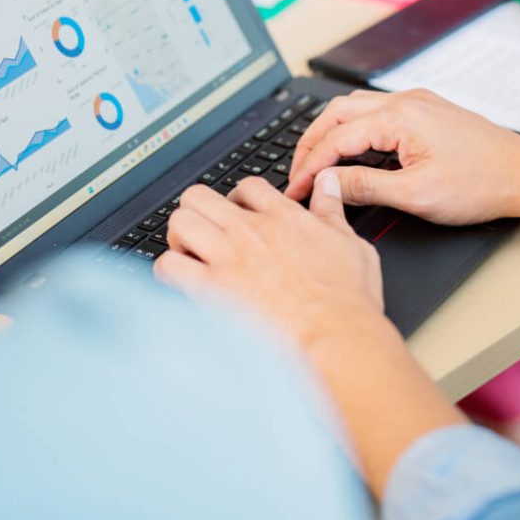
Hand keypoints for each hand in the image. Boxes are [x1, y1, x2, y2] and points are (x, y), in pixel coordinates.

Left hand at [155, 171, 382, 347]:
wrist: (336, 337)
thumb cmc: (347, 298)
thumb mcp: (351, 242)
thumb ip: (332, 208)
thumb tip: (328, 183)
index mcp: (284, 218)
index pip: (246, 186)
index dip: (239, 197)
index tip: (241, 215)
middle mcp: (250, 232)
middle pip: (199, 196)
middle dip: (199, 211)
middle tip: (207, 231)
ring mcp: (228, 258)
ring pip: (179, 222)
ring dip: (180, 236)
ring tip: (191, 254)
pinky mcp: (212, 289)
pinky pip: (168, 266)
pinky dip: (168, 271)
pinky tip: (183, 282)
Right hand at [286, 89, 519, 225]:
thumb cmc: (482, 184)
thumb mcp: (417, 195)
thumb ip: (366, 187)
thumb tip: (328, 183)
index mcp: (400, 117)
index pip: (336, 138)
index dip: (310, 166)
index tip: (295, 190)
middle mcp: (406, 101)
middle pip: (338, 113)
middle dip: (311, 142)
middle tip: (297, 173)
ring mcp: (418, 103)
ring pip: (356, 109)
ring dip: (331, 133)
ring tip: (317, 163)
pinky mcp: (428, 112)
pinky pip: (377, 113)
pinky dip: (354, 130)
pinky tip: (351, 152)